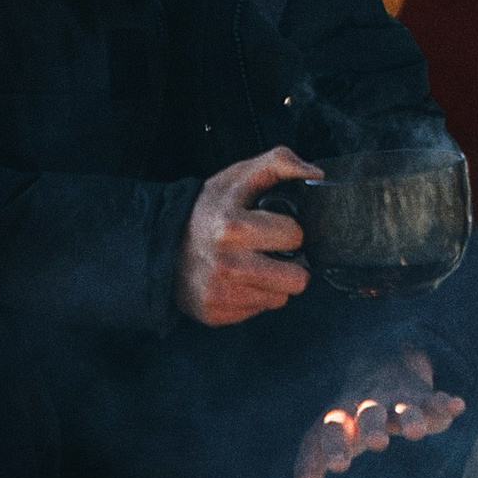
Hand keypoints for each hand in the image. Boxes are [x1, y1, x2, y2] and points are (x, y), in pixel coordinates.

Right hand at [177, 145, 318, 326]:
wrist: (162, 243)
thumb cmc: (206, 210)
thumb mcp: (238, 176)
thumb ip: (279, 163)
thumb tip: (315, 175)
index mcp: (233, 227)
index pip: (295, 237)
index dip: (288, 230)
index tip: (272, 227)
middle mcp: (227, 265)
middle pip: (296, 279)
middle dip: (288, 263)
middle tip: (268, 251)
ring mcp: (220, 293)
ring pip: (280, 298)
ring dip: (271, 282)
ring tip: (251, 264)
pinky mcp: (214, 313)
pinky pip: (257, 310)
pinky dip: (252, 296)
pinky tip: (237, 280)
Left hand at [293, 348, 465, 477]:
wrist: (380, 361)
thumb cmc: (350, 413)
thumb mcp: (327, 432)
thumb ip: (310, 461)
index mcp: (343, 413)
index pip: (334, 427)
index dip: (335, 446)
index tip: (339, 466)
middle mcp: (369, 404)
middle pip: (370, 413)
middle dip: (372, 426)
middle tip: (376, 443)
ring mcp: (398, 399)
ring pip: (404, 407)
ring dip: (410, 417)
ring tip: (414, 432)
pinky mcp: (424, 397)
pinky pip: (435, 398)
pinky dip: (445, 402)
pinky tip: (456, 406)